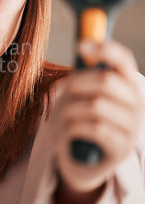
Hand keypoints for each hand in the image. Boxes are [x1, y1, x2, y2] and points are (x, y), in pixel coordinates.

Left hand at [54, 40, 143, 197]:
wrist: (78, 158)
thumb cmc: (78, 119)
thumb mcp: (79, 93)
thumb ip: (84, 73)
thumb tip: (83, 46)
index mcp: (126, 85)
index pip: (123, 60)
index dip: (104, 49)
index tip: (80, 45)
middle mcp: (136, 104)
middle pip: (106, 81)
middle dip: (78, 83)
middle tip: (66, 90)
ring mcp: (132, 128)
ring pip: (96, 106)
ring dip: (71, 109)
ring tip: (66, 116)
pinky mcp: (122, 148)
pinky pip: (93, 129)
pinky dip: (73, 127)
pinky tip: (70, 131)